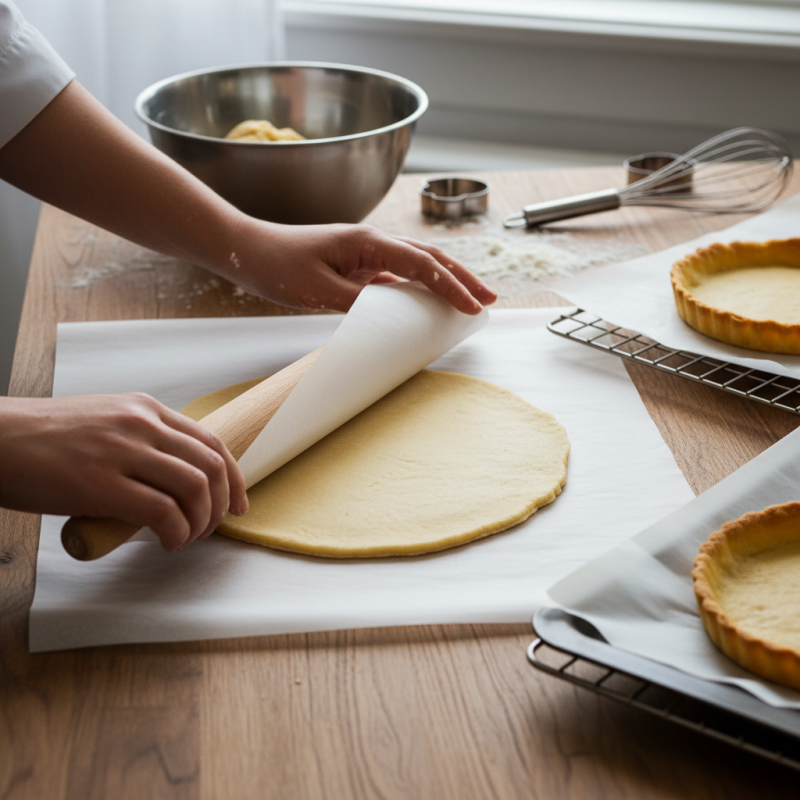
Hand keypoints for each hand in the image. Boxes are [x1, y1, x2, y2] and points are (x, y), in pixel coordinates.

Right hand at [0, 394, 247, 551]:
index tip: (237, 503)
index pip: (212, 442)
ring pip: (195, 488)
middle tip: (211, 528)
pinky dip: (176, 533)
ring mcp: (122, 452)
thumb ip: (140, 440)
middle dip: (222, 505)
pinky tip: (166, 543)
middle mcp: (142, 424)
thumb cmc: (43, 439)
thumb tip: (172, 475)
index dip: (235, 477)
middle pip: (212, 466)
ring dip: (201, 523)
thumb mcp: (104, 423)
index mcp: (145, 409)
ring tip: (186, 539)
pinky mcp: (101, 484)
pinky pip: (163, 512)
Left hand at [225, 219, 496, 314]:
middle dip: (462, 278)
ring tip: (470, 298)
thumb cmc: (277, 264)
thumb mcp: (317, 289)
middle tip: (490, 299)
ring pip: (417, 264)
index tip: (474, 308)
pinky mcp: (356, 265)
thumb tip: (394, 313)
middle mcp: (373, 242)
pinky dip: (419, 287)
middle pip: (430, 257)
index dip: (451, 287)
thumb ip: (358, 301)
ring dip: (446, 280)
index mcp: (368, 242)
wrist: (248, 249)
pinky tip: (427, 302)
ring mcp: (365, 253)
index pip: (422, 265)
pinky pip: (397, 275)